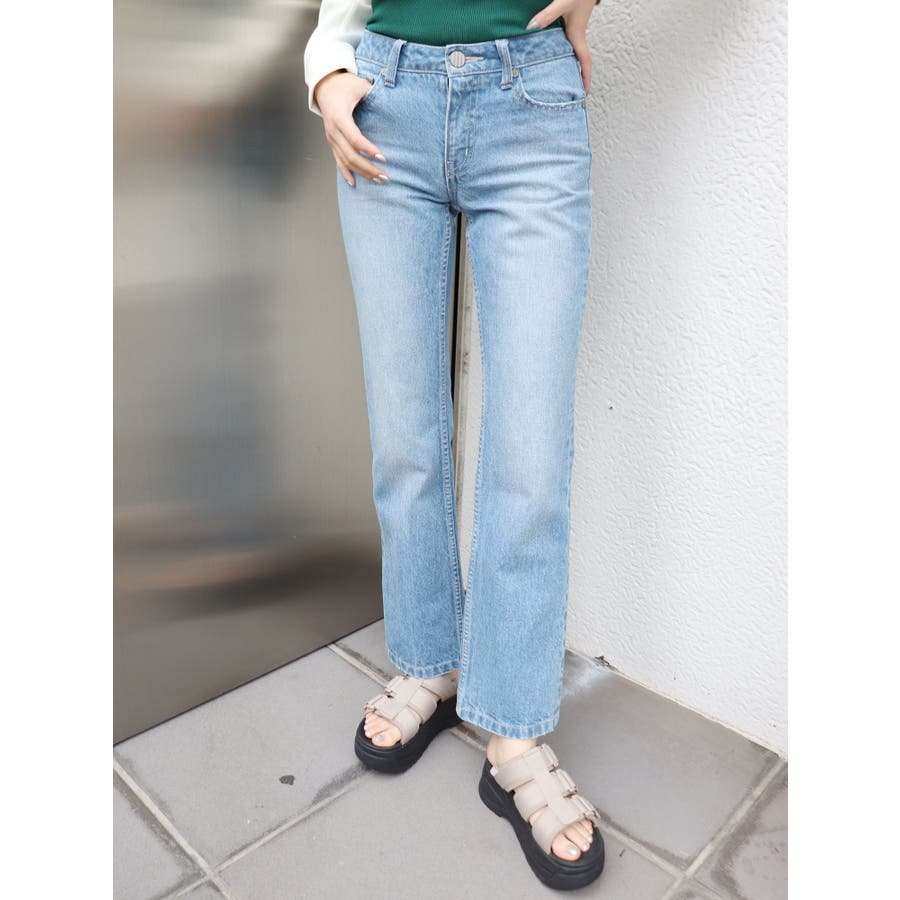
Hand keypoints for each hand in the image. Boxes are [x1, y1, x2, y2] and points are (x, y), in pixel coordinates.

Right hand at [314, 69, 389, 187]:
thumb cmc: (344, 85)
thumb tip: (393, 101)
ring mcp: (331, 139)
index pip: (354, 138)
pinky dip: (346, 173)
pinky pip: (338, 161)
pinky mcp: (332, 143)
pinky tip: (354, 183)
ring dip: (362, 172)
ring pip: (345, 161)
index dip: (368, 149)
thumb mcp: (360, 85)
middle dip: (368, 167)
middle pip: (351, 155)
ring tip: (377, 180)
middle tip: (384, 176)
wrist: (326, 86)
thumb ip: (374, 94)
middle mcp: (333, 131)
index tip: (383, 157)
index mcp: (339, 117)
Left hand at [527, 0, 598, 93]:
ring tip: (560, 80)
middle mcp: (576, 34)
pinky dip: (562, 53)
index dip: (585, 78)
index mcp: (577, 35)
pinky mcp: (570, 22)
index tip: (585, 93)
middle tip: (570, 92)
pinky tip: (553, 55)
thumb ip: (547, 16)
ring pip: (571, 53)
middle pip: (577, 61)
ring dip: (569, 66)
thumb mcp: (562, 3)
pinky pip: (566, 43)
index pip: (584, 62)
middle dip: (575, 77)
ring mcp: (573, 29)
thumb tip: (531, 28)